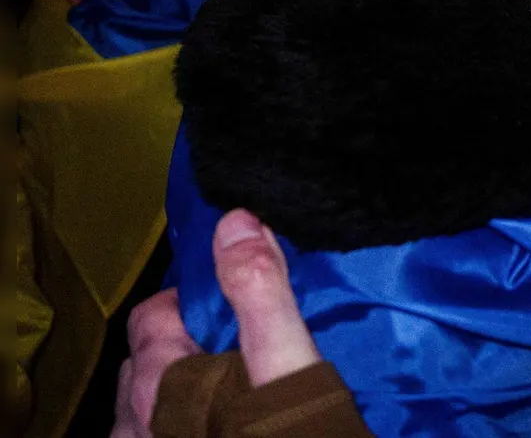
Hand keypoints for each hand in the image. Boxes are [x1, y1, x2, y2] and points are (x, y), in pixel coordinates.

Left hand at [110, 211, 320, 436]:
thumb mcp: (287, 364)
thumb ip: (262, 292)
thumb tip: (238, 221)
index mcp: (162, 381)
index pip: (155, 313)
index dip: (195, 299)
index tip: (239, 301)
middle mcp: (137, 422)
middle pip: (147, 362)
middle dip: (187, 347)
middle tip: (246, 346)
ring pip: (148, 409)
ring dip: (181, 396)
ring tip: (235, 394)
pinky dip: (179, 430)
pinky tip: (223, 431)